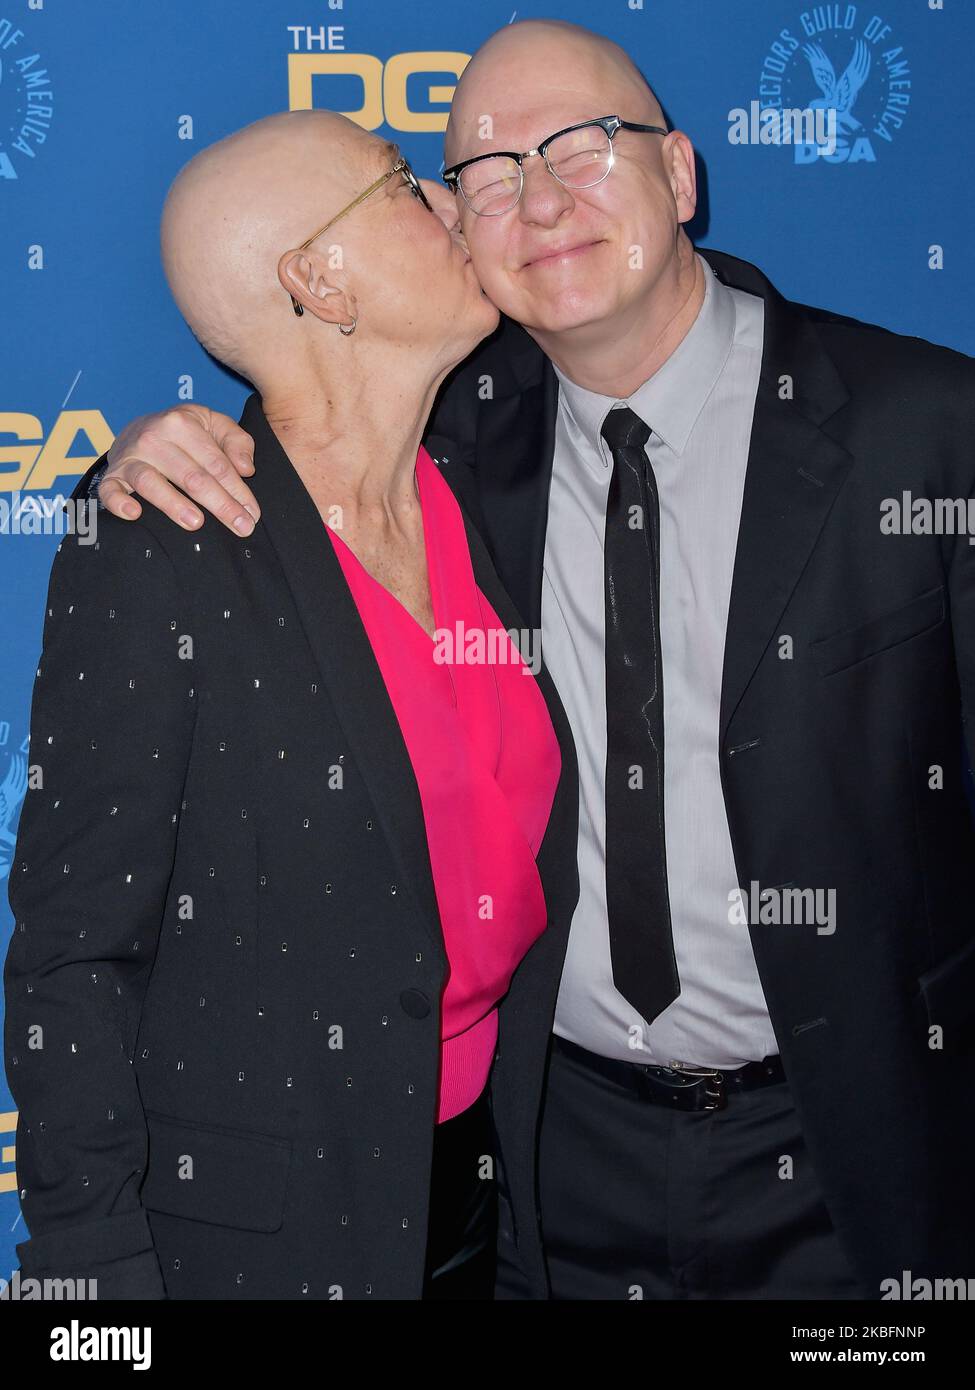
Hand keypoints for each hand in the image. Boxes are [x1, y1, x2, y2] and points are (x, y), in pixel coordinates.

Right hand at [98, 404, 259, 535]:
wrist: (138, 429)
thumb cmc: (183, 432)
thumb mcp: (213, 424)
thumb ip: (236, 441)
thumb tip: (246, 469)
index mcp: (182, 423)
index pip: (217, 464)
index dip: (238, 491)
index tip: (252, 514)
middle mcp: (154, 438)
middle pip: (192, 477)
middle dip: (220, 505)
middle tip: (241, 527)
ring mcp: (130, 457)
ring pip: (152, 482)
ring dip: (174, 505)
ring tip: (196, 524)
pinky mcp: (112, 475)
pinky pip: (110, 490)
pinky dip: (119, 502)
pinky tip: (134, 514)